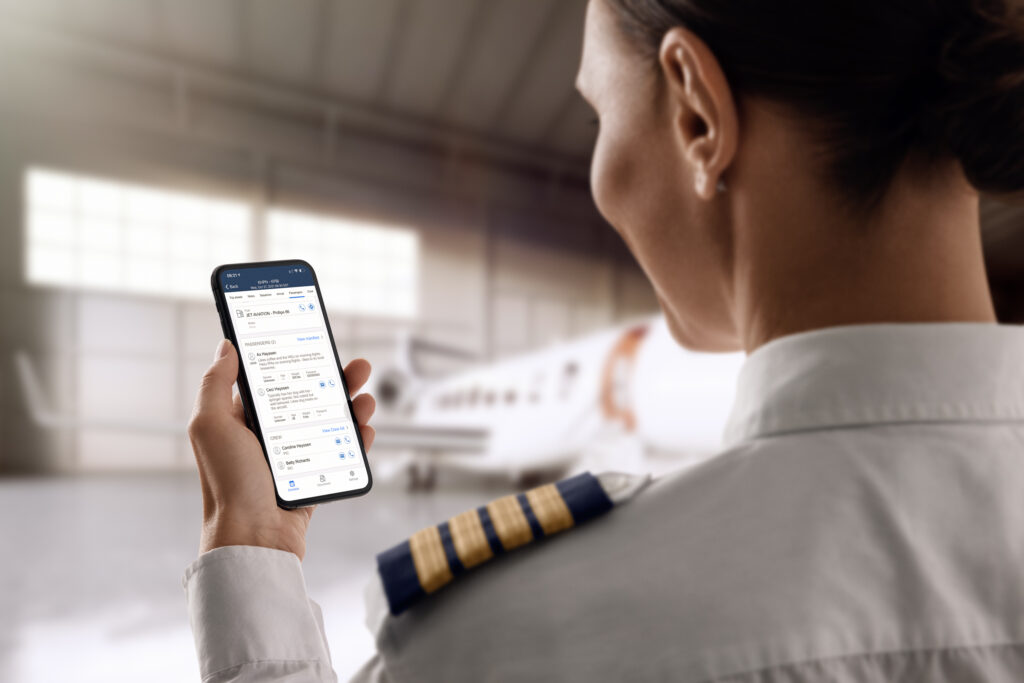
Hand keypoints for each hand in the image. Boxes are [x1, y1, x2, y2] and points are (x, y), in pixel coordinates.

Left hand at [187, 339, 375, 560]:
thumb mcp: (210, 426)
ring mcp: (294, 458)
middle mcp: (268, 436)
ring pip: (330, 423)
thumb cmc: (228, 485)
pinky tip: (366, 429)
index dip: (294, 360)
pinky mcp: (314, 479)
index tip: (316, 342)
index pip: (273, 380)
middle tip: (358, 366)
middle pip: (309, 397)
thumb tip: (226, 347)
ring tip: (366, 400)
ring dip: (352, 407)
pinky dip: (357, 439)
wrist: (253, 540)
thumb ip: (215, 384)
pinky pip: (341, 453)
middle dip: (335, 379)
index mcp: (242, 420)